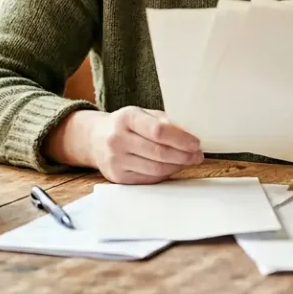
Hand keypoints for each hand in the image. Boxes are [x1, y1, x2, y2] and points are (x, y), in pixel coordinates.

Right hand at [87, 106, 203, 183]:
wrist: (94, 138)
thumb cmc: (125, 124)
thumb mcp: (142, 114)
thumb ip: (164, 122)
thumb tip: (190, 135)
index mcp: (127, 118)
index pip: (158, 131)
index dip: (181, 139)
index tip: (196, 143)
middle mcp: (118, 139)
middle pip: (159, 152)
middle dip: (183, 156)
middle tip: (197, 155)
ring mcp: (116, 160)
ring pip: (155, 169)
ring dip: (177, 166)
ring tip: (188, 161)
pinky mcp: (117, 176)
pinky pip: (148, 179)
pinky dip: (165, 174)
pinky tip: (172, 167)